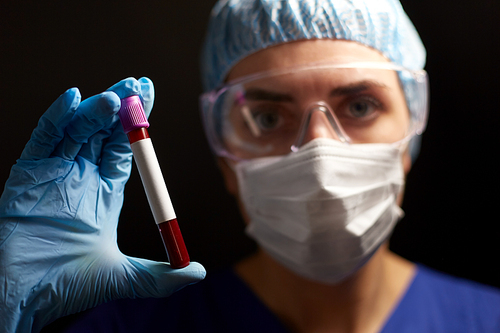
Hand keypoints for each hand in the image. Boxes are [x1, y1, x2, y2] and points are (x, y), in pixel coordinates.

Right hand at [0, 78, 205, 332]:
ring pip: (77, 130)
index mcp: (104, 193)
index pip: (124, 149)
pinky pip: (43, 139)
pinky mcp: (27, 174)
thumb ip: (161, 276)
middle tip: (137, 83)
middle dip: (121, 106)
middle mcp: (80, 178)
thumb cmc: (69, 288)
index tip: (149, 97)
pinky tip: (73, 99)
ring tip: (114, 99)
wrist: (22, 297)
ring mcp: (53, 173)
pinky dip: (57, 118)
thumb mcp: (125, 278)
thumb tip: (198, 272)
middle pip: (103, 131)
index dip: (138, 125)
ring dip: (96, 111)